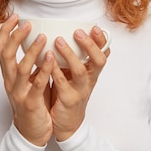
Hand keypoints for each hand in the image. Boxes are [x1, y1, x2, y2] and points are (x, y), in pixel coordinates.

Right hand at [0, 14, 54, 145]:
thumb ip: (29, 62)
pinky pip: (36, 85)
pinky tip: (51, 59)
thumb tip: (37, 40)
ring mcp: (19, 93)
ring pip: (21, 68)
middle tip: (27, 23)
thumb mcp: (27, 80)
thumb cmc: (32, 103)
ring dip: (31, 51)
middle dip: (15, 37)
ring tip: (42, 37)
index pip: (0, 48)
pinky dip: (43, 70)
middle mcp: (10, 81)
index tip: (15, 17)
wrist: (31, 133)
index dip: (5, 31)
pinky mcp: (30, 104)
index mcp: (9, 74)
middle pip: (6, 55)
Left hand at [49, 26, 109, 141]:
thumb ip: (74, 58)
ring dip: (70, 54)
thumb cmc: (69, 93)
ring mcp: (80, 90)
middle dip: (90, 45)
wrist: (67, 123)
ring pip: (80, 71)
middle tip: (78, 32)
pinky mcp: (68, 100)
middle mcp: (89, 80)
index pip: (103, 53)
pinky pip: (62, 83)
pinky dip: (55, 70)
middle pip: (98, 60)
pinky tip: (47, 60)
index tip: (95, 27)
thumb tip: (66, 32)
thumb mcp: (76, 75)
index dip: (101, 40)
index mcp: (92, 72)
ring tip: (59, 41)